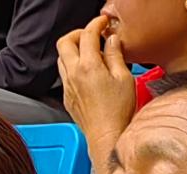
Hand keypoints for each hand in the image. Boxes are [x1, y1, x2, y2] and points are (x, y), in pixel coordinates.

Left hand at [57, 15, 135, 173]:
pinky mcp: (68, 98)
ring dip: (74, 51)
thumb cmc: (118, 113)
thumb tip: (112, 41)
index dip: (96, 24)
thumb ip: (116, 55)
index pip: (87, 34)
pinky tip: (87, 73)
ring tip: (90, 54)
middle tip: (92, 35)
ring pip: (62, 58)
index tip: (103, 23)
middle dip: (78, 34)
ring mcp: (68, 87)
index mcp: (88, 67)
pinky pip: (65, 75)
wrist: (107, 137)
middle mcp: (74, 75)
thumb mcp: (124, 79)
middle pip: (64, 42)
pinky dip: (73, 67)